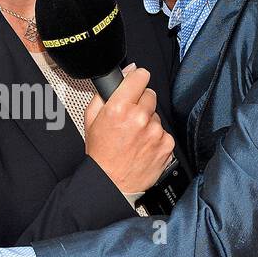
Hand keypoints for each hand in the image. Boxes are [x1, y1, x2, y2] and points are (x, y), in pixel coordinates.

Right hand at [83, 66, 174, 194]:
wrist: (112, 183)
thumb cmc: (101, 155)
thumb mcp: (91, 120)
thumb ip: (105, 93)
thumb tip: (124, 73)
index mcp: (119, 108)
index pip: (140, 76)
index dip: (136, 79)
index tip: (135, 84)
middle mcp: (139, 118)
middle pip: (150, 94)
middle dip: (140, 103)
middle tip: (129, 119)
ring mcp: (155, 132)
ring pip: (156, 114)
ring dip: (148, 122)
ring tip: (134, 136)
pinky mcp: (166, 144)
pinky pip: (164, 131)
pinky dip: (155, 137)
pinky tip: (143, 146)